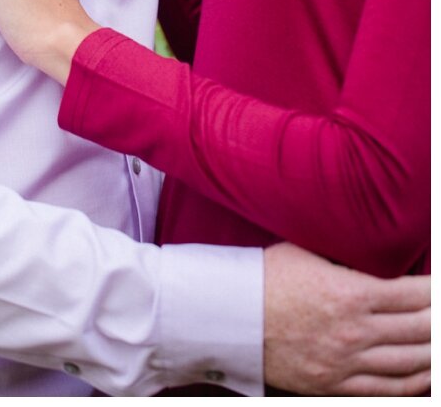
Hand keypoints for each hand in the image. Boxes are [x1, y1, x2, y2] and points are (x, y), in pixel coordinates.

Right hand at [263, 242, 429, 394]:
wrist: (223, 316)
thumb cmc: (261, 277)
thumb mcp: (303, 253)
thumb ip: (345, 257)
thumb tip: (377, 253)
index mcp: (349, 293)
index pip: (415, 294)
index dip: (436, 289)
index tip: (439, 285)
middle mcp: (354, 331)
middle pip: (422, 328)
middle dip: (440, 318)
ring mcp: (345, 361)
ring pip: (413, 362)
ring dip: (435, 349)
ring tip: (439, 338)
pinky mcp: (333, 383)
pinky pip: (389, 389)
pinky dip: (416, 381)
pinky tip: (427, 371)